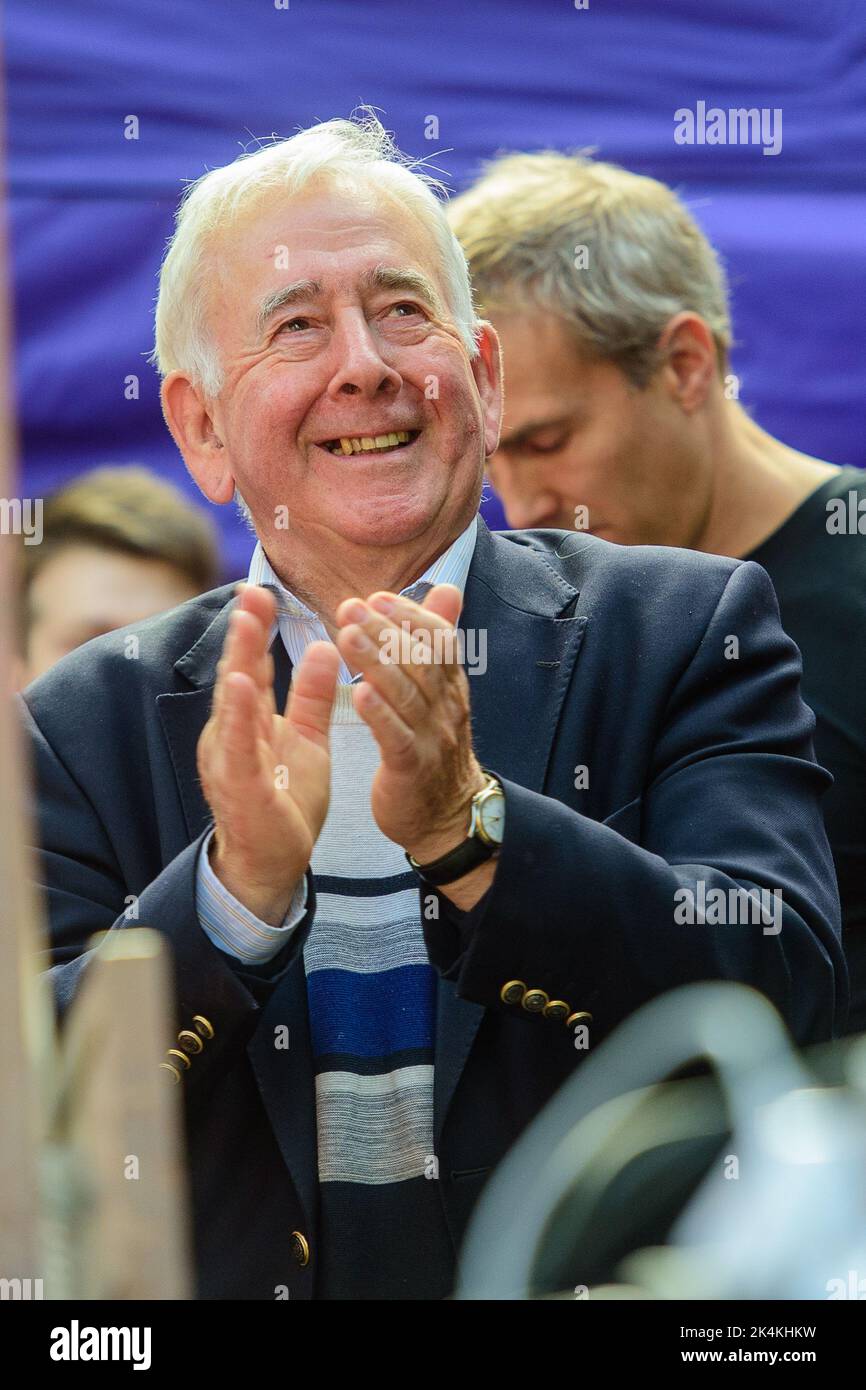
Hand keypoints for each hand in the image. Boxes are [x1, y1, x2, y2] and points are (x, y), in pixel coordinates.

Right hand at [197, 584, 339, 923]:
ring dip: (237, 662)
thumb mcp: (307, 739)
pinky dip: (237, 716)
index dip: (257, 628)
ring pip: (233, 704)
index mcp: (249, 720)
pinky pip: (236, 747)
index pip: (253, 665)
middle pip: (238, 674)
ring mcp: (230, 759)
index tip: (263, 589)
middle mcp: (232, 733)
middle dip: (244, 632)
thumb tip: (322, 647)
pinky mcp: (239, 786)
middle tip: (251, 590)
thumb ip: (311, 696)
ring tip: (245, 623)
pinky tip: (240, 687)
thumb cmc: (286, 800)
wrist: (273, 863)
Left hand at [335, 584, 491, 903]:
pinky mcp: (413, 768)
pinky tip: (358, 694)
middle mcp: (445, 707)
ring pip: (406, 694)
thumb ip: (439, 640)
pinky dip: (380, 714)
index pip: (439, 640)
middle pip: (420, 661)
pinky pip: (398, 737)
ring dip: (377, 662)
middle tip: (349, 608)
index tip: (376, 597)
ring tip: (347, 637)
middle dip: (385, 630)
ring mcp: (432, 737)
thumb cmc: (435, 746)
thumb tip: (448, 589)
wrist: (448, 816)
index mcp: (450, 685)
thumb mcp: (442, 690)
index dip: (409, 616)